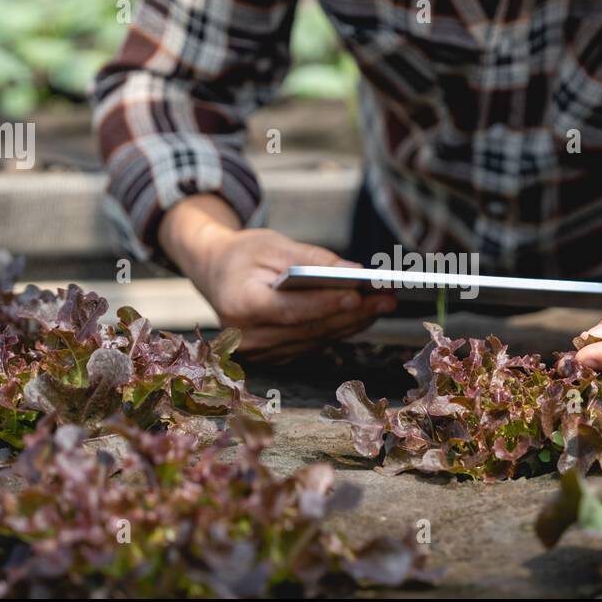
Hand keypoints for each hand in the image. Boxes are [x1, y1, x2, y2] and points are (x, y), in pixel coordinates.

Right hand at [160, 195, 395, 361]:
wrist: (215, 274)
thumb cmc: (244, 255)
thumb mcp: (273, 245)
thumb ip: (312, 259)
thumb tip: (353, 270)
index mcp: (240, 305)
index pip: (289, 310)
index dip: (324, 305)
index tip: (356, 295)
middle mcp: (248, 336)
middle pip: (308, 328)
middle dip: (351, 313)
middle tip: (386, 298)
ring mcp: (260, 351)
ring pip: (316, 339)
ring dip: (352, 323)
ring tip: (382, 303)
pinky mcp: (274, 356)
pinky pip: (313, 343)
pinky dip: (338, 328)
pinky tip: (362, 314)